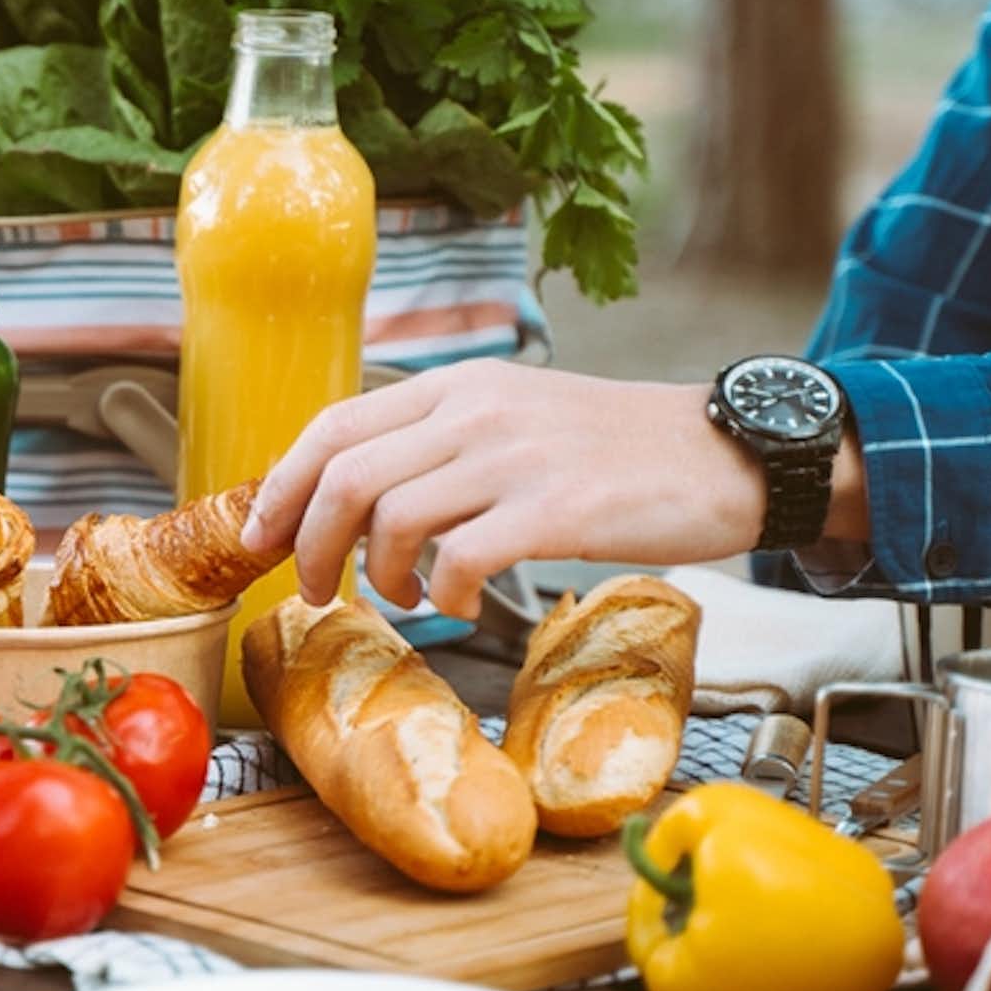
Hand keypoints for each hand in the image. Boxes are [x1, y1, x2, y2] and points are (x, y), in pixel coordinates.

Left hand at [237, 359, 768, 619]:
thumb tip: (359, 492)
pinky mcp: (559, 508)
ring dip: (378, 575)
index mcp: (459, 385)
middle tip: (318, 592)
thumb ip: (444, 440)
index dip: (283, 486)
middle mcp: (477, 410)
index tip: (262, 536)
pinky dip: (445, 594)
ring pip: (392, 516)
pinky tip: (461, 604)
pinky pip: (462, 558)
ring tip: (404, 598)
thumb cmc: (618, 451)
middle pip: (346, 475)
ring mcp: (517, 457)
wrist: (727, 453)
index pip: (335, 426)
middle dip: (311, 544)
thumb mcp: (517, 417)